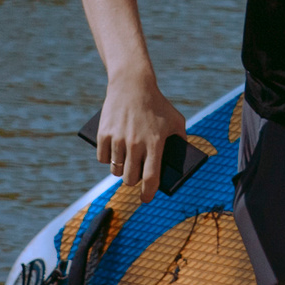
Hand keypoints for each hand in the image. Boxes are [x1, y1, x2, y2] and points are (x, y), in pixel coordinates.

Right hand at [94, 71, 184, 206]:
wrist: (132, 84)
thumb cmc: (157, 104)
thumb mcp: (176, 120)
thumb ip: (181, 140)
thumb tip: (181, 160)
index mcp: (155, 143)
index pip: (151, 178)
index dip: (148, 193)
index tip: (146, 199)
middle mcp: (135, 143)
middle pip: (130, 178)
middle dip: (133, 181)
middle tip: (135, 178)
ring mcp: (118, 139)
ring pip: (115, 171)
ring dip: (120, 171)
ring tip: (125, 167)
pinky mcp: (104, 134)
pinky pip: (103, 158)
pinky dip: (107, 160)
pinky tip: (113, 156)